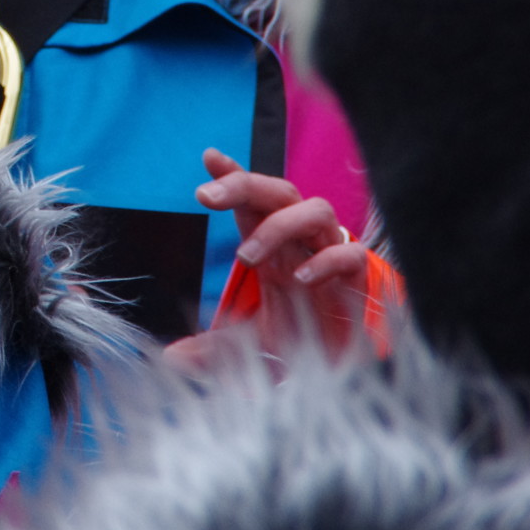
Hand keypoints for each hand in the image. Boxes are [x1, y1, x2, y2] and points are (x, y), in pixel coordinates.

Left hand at [194, 148, 369, 353]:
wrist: (343, 372)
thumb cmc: (299, 342)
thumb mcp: (248, 347)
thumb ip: (211, 350)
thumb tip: (171, 358)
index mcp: (273, 248)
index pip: (253, 201)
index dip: (234, 176)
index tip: (209, 157)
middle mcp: (300, 245)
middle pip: (280, 192)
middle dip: (244, 184)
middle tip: (206, 195)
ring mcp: (329, 258)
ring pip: (316, 210)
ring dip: (279, 225)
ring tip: (247, 256)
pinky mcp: (358, 281)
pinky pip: (349, 254)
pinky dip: (327, 260)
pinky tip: (301, 279)